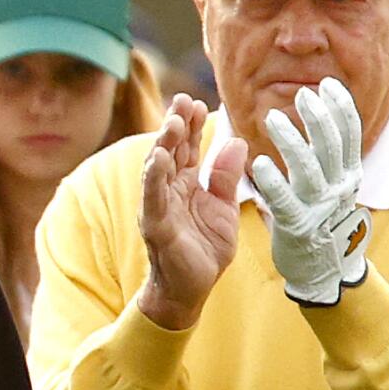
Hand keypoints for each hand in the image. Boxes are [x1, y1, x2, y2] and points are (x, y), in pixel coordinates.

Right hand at [137, 94, 243, 330]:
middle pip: (170, 150)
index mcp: (186, 184)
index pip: (187, 147)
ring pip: (157, 168)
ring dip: (163, 144)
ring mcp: (159, 206)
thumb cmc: (205, 250)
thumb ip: (226, 177)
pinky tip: (158, 159)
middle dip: (175, 125)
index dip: (191, 125)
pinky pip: (152, 198)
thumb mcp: (224, 208)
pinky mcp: (155, 225)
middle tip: (183, 100)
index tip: (198, 103)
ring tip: (172, 122)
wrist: (193, 289)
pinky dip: (153, 178)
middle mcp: (168, 190)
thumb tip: (236, 141)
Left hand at [250, 78, 370, 306]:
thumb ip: (328, 154)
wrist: (322, 270)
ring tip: (272, 118)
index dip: (341, 107)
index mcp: (349, 174)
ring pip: (309, 168)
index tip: (328, 85)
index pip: (350, 134)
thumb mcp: (333, 184)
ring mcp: (320, 208)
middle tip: (302, 94)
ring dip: (292, 140)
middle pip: (332, 145)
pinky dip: (273, 182)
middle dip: (318, 116)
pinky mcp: (298, 227)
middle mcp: (339, 188)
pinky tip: (259, 163)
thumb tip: (323, 114)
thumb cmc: (321, 219)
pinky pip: (284, 201)